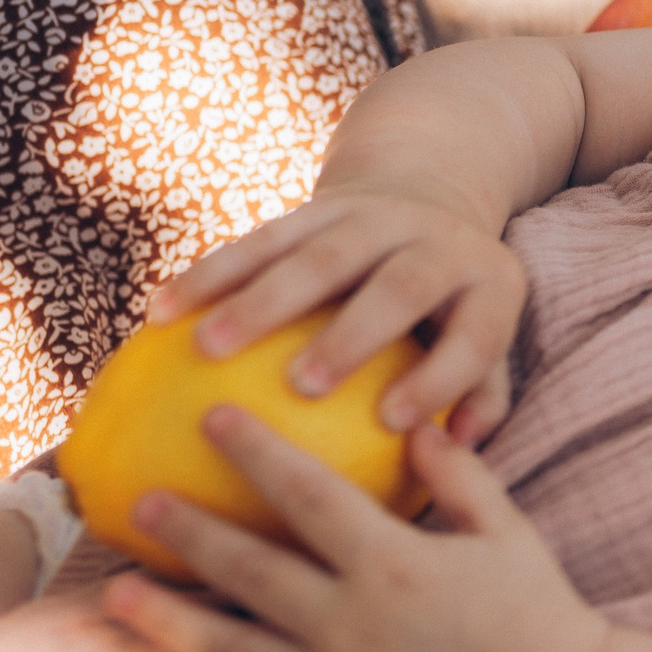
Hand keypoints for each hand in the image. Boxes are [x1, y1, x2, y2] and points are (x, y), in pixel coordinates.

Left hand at [100, 407, 610, 651]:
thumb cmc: (539, 612)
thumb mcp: (507, 532)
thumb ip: (459, 476)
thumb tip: (414, 423)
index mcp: (396, 564)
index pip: (308, 496)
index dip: (256, 453)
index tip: (214, 416)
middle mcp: (354, 623)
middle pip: (249, 568)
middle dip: (188, 531)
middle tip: (141, 500)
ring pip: (230, 646)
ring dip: (167, 618)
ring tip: (118, 592)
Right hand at [148, 179, 527, 443]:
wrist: (429, 200)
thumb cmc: (452, 308)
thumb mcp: (485, 337)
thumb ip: (478, 394)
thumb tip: (457, 451)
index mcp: (491, 284)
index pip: (474, 335)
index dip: (438, 377)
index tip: (391, 422)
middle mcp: (437, 243)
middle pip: (397, 287)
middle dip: (350, 334)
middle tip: (301, 385)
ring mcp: (375, 218)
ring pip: (315, 256)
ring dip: (259, 301)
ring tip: (207, 349)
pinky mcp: (318, 206)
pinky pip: (258, 239)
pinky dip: (210, 273)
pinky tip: (161, 313)